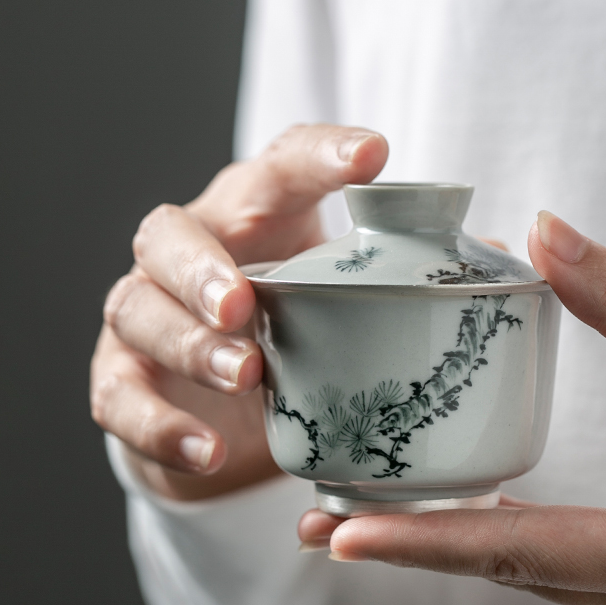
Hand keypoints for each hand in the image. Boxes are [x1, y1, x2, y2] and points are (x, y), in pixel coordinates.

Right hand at [90, 124, 387, 499]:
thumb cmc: (290, 329)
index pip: (277, 167)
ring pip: (137, 309)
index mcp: (250, 217)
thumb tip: (486, 256)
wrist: (221, 405)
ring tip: (246, 376)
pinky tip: (210, 449)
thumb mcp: (340, 297)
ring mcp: (144, 314)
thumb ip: (402, 277)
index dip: (319, 155)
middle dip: (203, 266)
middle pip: (169, 233)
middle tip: (246, 302)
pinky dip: (161, 426)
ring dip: (188, 344)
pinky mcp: (121, 378)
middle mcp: (188, 252)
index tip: (373, 156)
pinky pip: (119, 398)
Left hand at [299, 210, 605, 604]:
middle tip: (332, 521)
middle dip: (425, 547)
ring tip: (389, 515)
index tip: (342, 535)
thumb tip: (548, 235)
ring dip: (473, 546)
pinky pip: (589, 573)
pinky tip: (505, 514)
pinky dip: (533, 543)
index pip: (523, 554)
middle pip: (520, 573)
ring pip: (553, 579)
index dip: (427, 545)